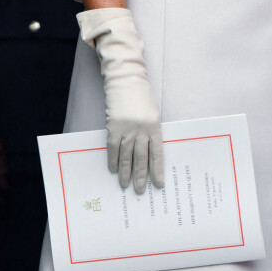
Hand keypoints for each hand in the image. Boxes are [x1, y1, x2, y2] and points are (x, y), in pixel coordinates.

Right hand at [78, 7, 163, 193]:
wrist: (126, 78)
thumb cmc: (142, 95)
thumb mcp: (153, 112)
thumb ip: (152, 130)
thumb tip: (150, 151)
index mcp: (155, 126)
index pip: (157, 154)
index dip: (157, 170)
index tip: (158, 185)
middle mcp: (141, 130)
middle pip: (141, 159)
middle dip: (141, 176)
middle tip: (140, 191)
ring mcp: (126, 129)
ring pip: (126, 157)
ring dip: (125, 173)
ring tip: (125, 185)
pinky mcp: (113, 126)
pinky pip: (112, 148)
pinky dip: (112, 160)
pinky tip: (113, 170)